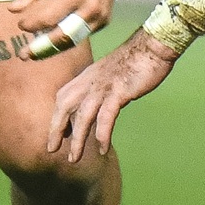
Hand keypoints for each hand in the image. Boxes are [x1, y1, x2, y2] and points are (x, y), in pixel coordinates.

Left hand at [9, 0, 115, 51]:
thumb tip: (12, 10)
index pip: (49, 18)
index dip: (32, 24)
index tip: (20, 24)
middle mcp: (90, 9)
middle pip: (63, 37)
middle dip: (42, 48)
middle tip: (23, 55)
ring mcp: (100, 17)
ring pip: (73, 41)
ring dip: (53, 49)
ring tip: (35, 54)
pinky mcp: (105, 21)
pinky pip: (82, 35)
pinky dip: (67, 39)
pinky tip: (53, 41)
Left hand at [46, 29, 178, 161]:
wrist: (153, 45)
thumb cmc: (135, 61)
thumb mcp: (110, 73)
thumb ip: (100, 89)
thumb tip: (95, 109)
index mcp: (87, 76)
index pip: (64, 96)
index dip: (57, 116)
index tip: (55, 135)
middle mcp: (90, 80)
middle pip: (65, 106)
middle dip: (56, 128)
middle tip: (52, 149)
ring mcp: (104, 85)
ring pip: (83, 115)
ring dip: (77, 139)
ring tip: (73, 158)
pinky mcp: (120, 90)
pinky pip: (106, 115)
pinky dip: (102, 133)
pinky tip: (102, 148)